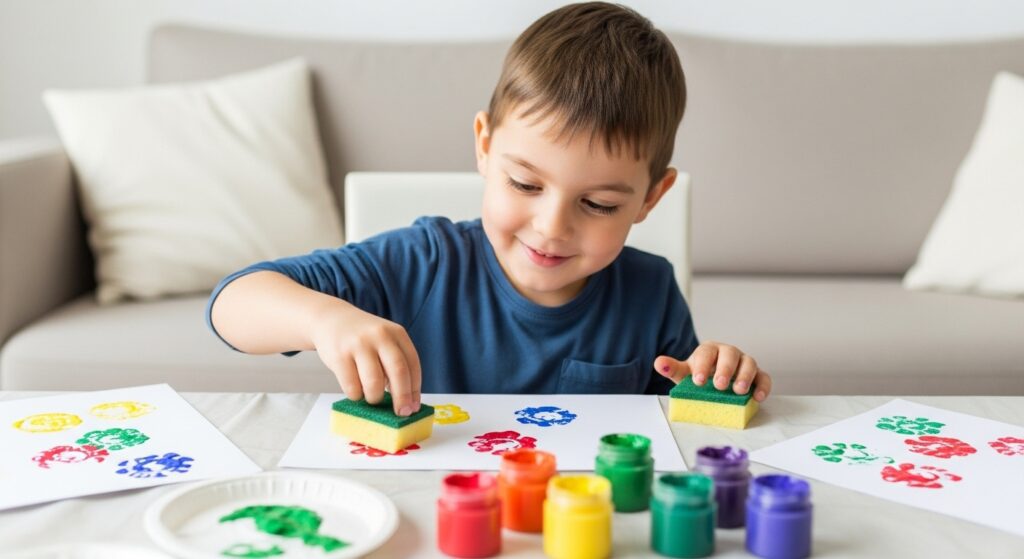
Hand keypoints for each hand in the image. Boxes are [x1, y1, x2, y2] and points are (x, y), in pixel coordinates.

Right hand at [310, 301, 421, 415]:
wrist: (331, 319)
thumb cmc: (363, 338)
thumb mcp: (384, 340)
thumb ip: (396, 363)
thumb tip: (407, 401)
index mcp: (397, 333)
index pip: (413, 364)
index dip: (415, 389)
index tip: (413, 407)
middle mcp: (380, 336)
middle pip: (398, 372)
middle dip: (402, 397)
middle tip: (401, 413)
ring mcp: (359, 344)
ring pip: (374, 383)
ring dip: (375, 397)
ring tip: (372, 397)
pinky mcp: (339, 355)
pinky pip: (352, 387)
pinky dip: (356, 395)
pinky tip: (355, 391)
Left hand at [654, 342, 771, 401]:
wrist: (714, 382)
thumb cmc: (700, 375)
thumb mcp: (684, 373)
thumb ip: (673, 368)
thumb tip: (659, 363)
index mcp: (709, 350)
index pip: (707, 351)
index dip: (703, 365)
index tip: (698, 381)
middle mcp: (728, 353)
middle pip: (731, 354)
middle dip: (726, 369)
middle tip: (719, 385)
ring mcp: (744, 363)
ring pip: (749, 363)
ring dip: (746, 376)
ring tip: (738, 391)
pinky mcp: (757, 375)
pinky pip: (763, 377)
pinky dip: (763, 386)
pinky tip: (758, 398)